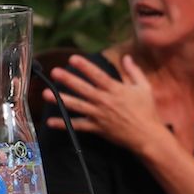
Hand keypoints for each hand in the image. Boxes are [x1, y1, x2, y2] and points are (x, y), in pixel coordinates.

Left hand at [45, 55, 167, 151]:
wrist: (147, 136)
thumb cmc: (147, 111)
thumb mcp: (144, 87)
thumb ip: (134, 71)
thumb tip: (127, 57)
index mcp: (116, 90)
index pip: (97, 75)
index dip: (85, 66)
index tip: (73, 58)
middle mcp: (105, 101)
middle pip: (83, 88)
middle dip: (68, 80)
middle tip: (54, 72)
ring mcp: (99, 115)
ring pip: (77, 106)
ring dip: (61, 99)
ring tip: (46, 94)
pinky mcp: (97, 128)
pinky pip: (78, 125)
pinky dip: (64, 124)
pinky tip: (51, 122)